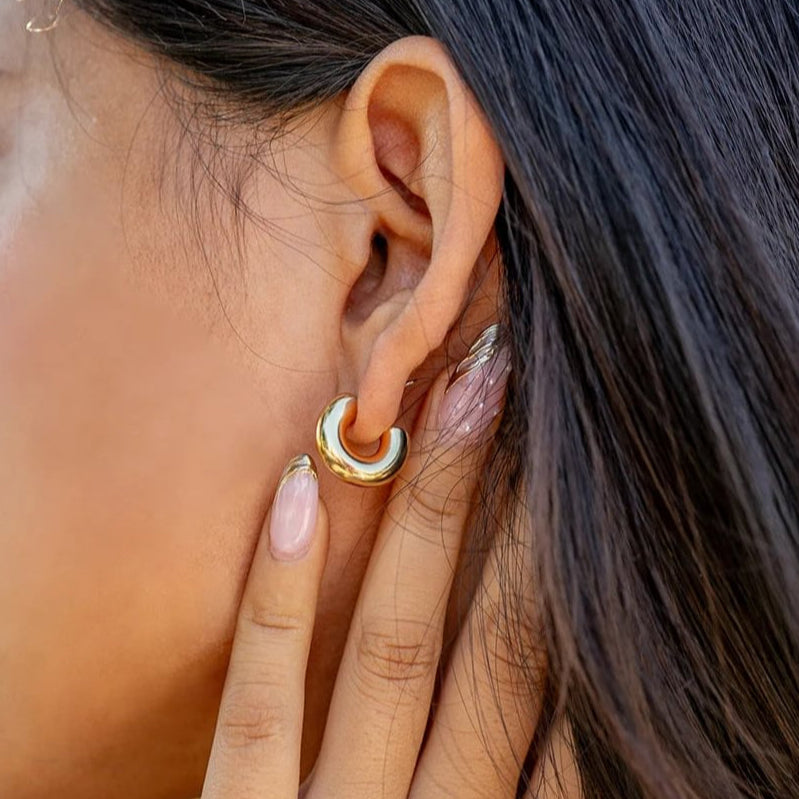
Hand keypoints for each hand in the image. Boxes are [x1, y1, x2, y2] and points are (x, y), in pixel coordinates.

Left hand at [199, 340, 544, 798]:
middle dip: (517, 515)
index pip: (555, 694)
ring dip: (427, 524)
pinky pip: (260, 709)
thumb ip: (521, 784)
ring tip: (448, 406)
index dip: (568, 576)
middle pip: (494, 649)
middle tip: (518, 387)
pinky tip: (292, 494)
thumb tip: (569, 700)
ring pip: (392, 652)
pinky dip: (278, 600)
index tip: (576, 477)